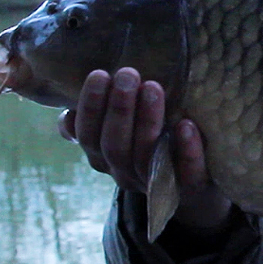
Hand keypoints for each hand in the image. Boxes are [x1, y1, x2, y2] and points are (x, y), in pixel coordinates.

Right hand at [59, 67, 231, 231]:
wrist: (195, 187)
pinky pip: (186, 175)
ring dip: (147, 121)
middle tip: (128, 75)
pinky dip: (186, 150)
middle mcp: (125, 173)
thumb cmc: (151, 144)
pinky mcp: (191, 189)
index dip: (91, 107)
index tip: (100, 74)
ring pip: (145, 156)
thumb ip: (97, 121)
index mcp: (104, 157)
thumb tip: (67, 115)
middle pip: (115, 146)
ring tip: (153, 88)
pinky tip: (186, 125)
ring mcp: (156, 183)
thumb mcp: (120, 132)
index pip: (88, 136)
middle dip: (119, 108)